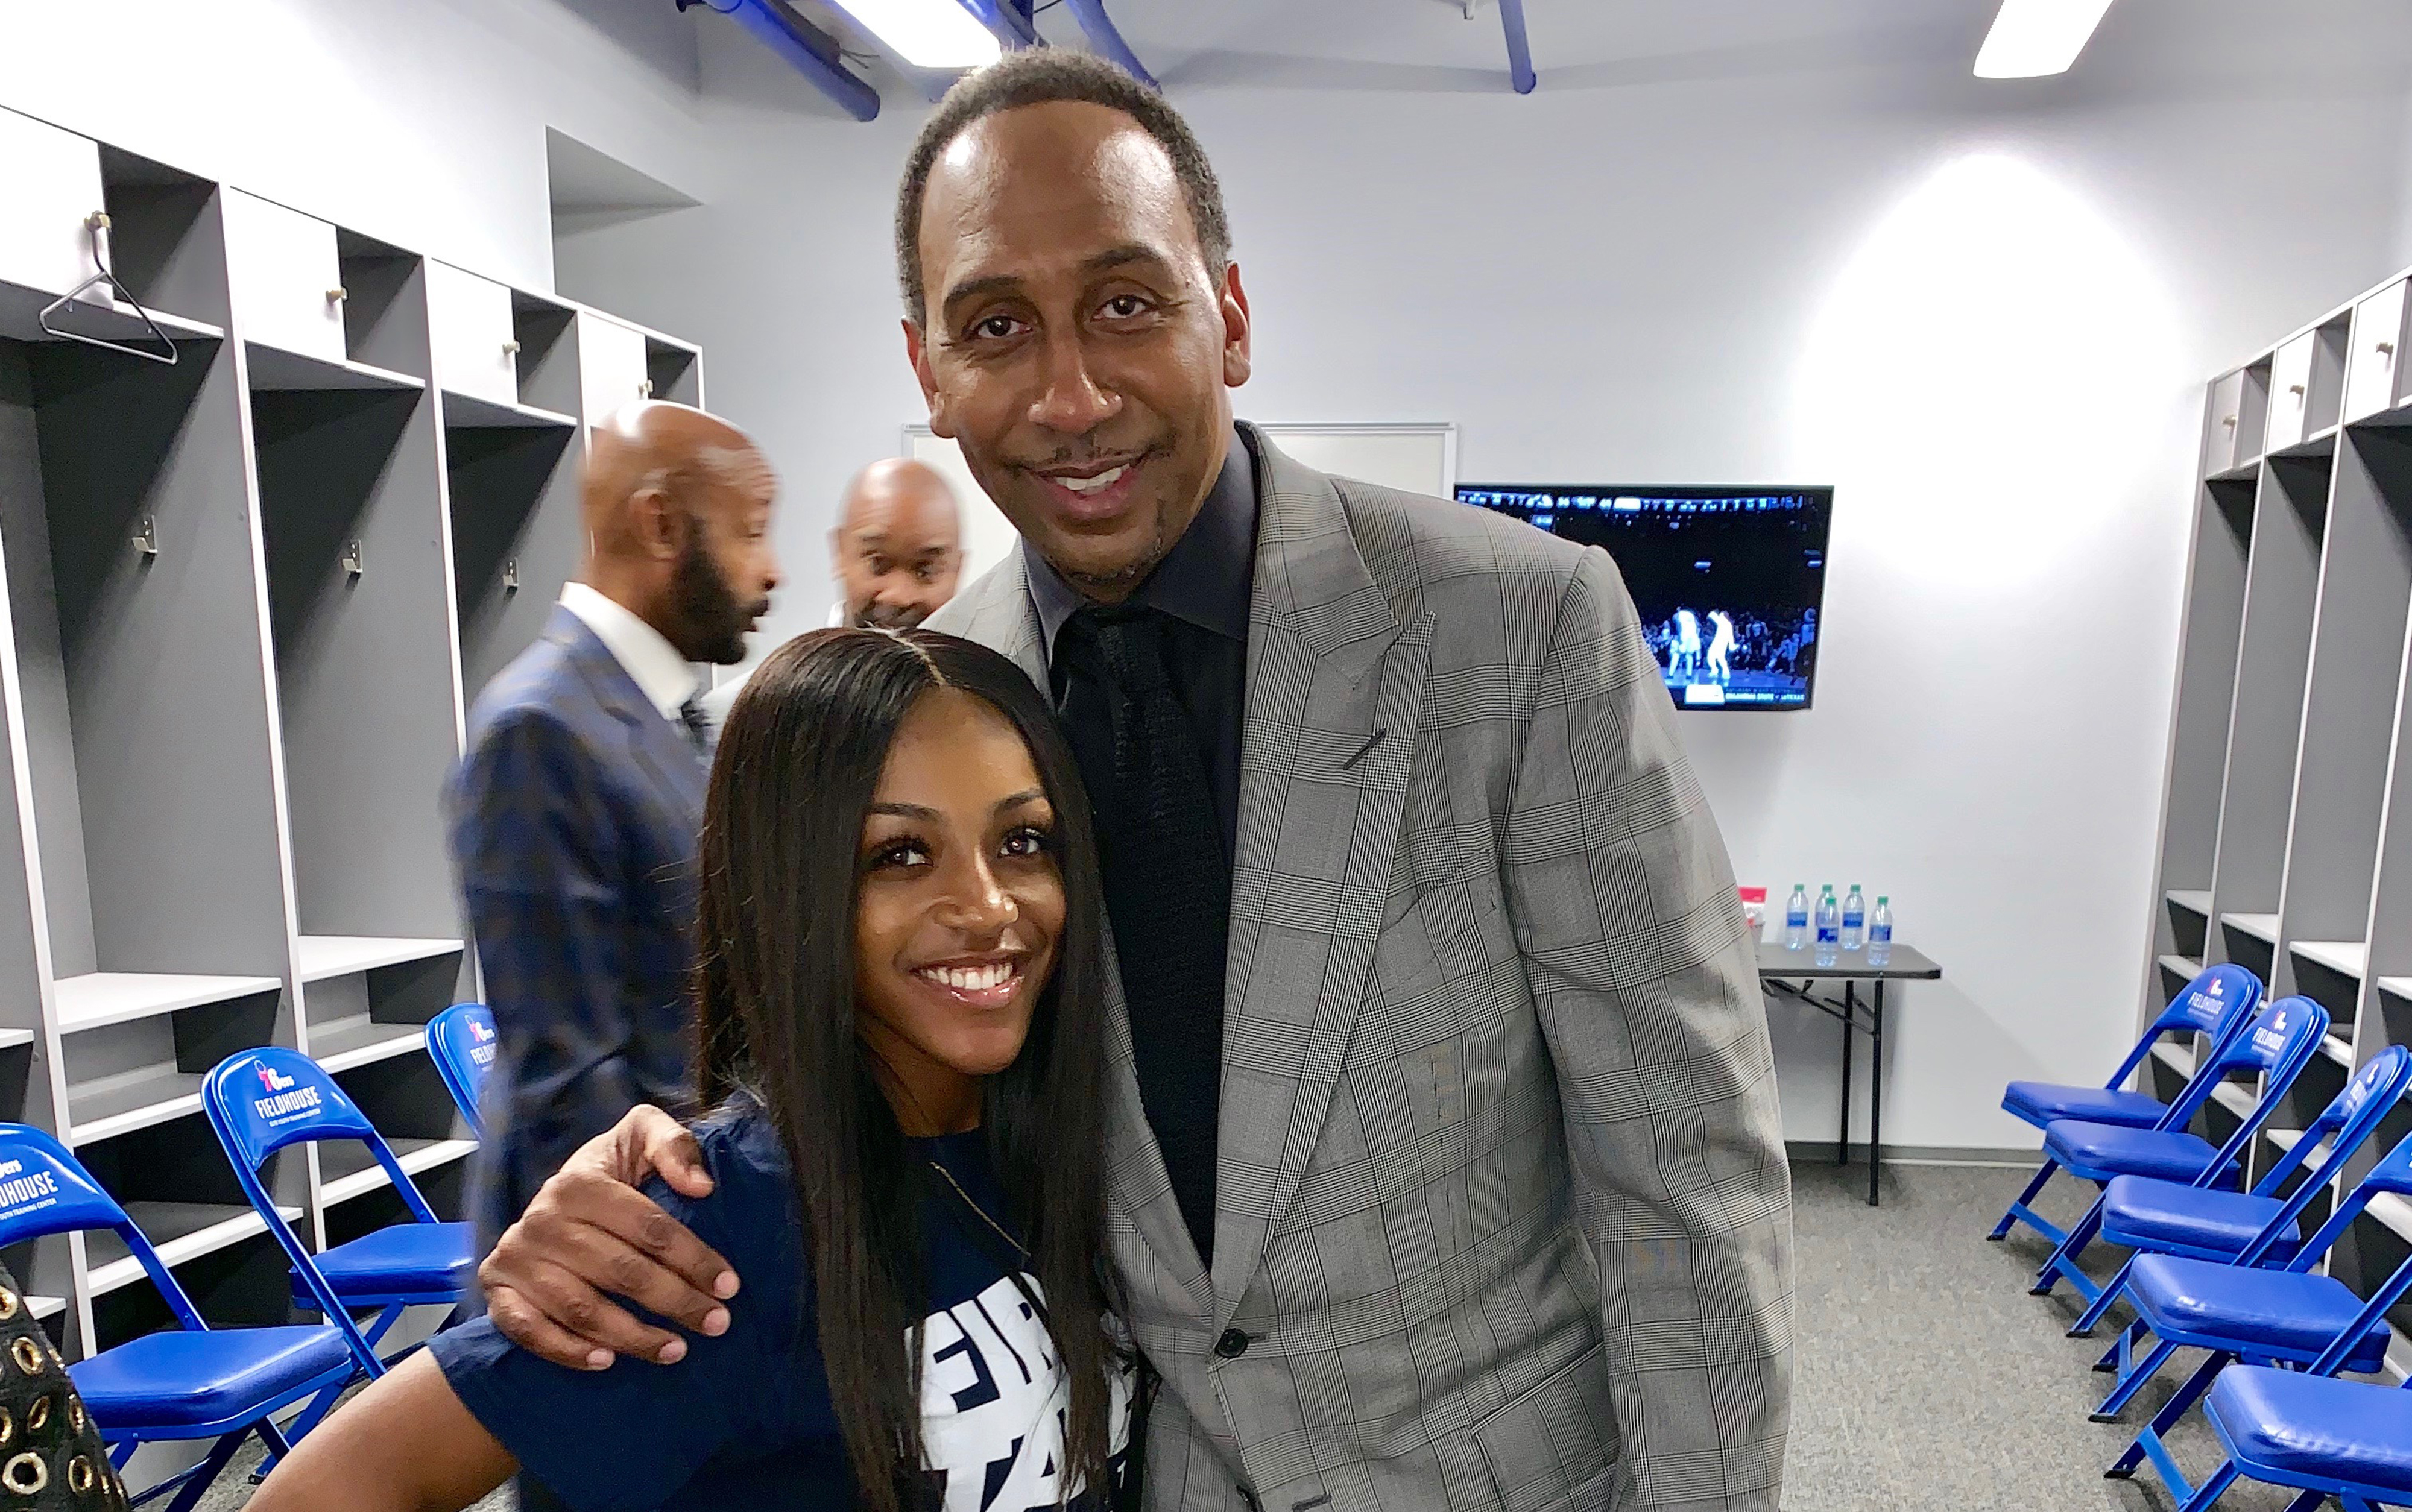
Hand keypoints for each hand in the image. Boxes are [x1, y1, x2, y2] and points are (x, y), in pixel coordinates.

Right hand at [478, 1104, 740, 1369]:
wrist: (551, 1199)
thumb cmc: (609, 1173)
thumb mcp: (639, 1138)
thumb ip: (672, 1146)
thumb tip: (701, 1186)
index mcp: (580, 1182)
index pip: (648, 1227)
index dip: (693, 1258)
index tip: (729, 1285)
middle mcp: (542, 1220)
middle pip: (621, 1271)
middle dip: (676, 1302)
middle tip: (716, 1324)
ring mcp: (516, 1259)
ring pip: (582, 1308)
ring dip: (633, 1337)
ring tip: (676, 1350)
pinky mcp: (498, 1291)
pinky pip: (530, 1331)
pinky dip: (567, 1351)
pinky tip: (606, 1362)